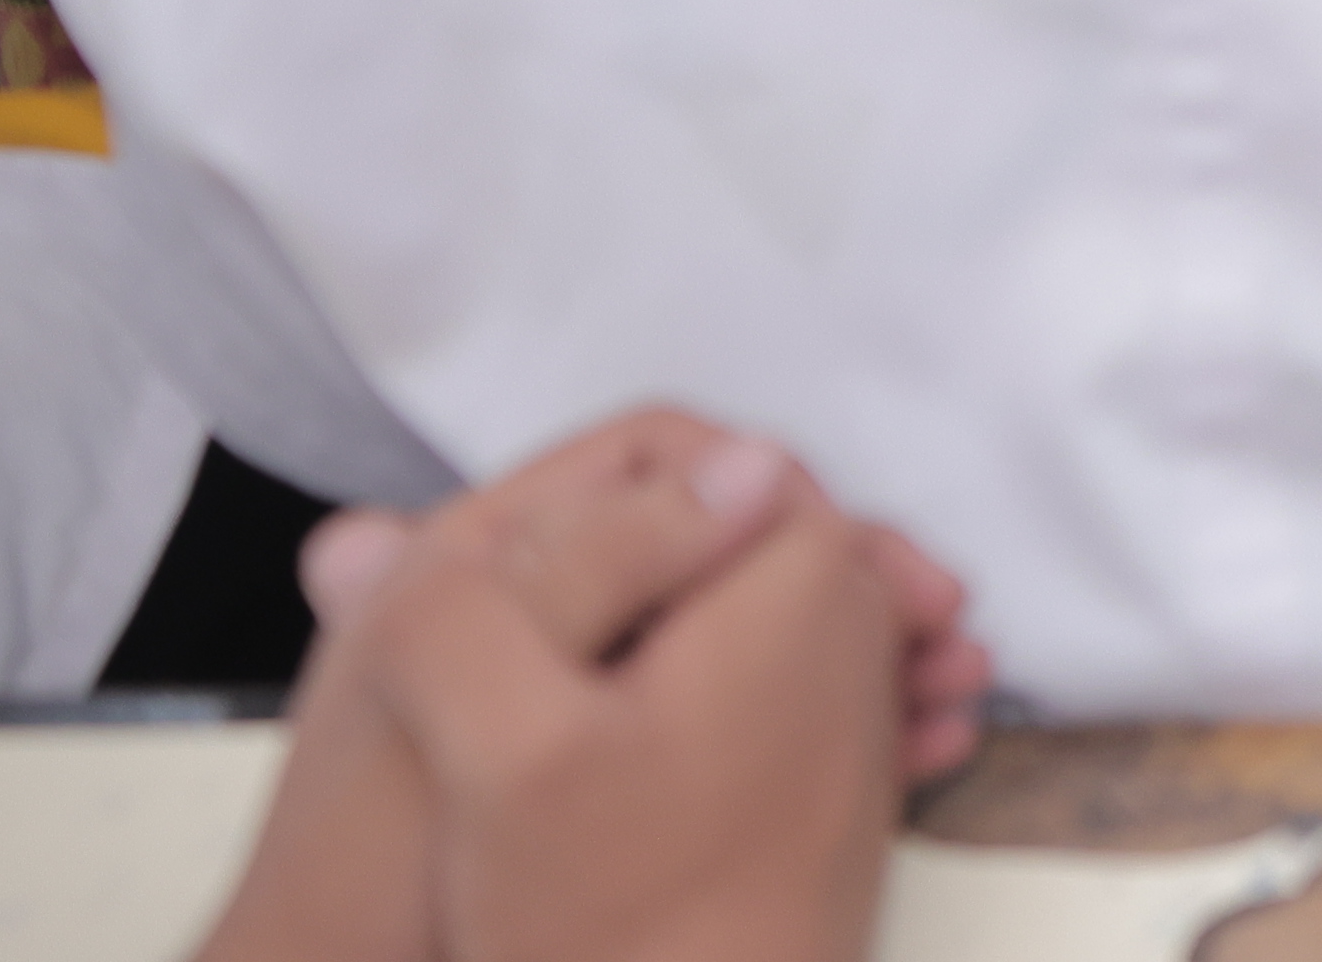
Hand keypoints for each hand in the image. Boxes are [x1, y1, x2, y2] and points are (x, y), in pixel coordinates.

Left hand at [220, 409, 978, 961]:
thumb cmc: (370, 863)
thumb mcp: (482, 689)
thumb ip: (600, 565)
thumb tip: (753, 465)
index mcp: (484, 558)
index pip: (656, 459)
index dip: (763, 482)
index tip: (849, 546)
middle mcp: (540, 608)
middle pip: (723, 540)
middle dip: (845, 571)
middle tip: (940, 621)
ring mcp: (587, 692)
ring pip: (754, 629)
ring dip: (864, 646)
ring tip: (952, 689)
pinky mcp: (621, 772)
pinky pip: (753, 715)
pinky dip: (840, 724)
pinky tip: (917, 755)